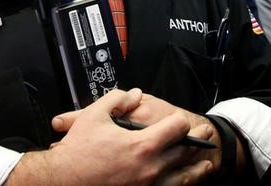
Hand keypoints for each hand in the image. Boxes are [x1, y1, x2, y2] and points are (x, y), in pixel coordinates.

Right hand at [7, 89, 211, 184]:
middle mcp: (151, 168)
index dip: (179, 120)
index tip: (178, 119)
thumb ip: (117, 99)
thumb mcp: (94, 116)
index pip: (176, 127)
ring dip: (196, 169)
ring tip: (206, 163)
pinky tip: (185, 182)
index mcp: (142, 145)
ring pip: (183, 178)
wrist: (64, 181)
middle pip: (184, 152)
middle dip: (195, 141)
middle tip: (203, 134)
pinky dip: (182, 185)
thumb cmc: (78, 153)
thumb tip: (134, 94)